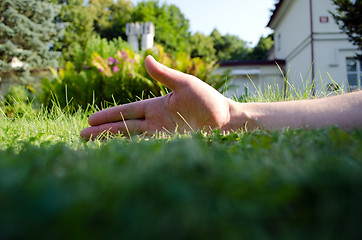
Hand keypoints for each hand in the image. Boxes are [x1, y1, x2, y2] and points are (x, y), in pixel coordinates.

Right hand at [80, 55, 233, 139]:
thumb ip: (164, 75)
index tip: (90, 119)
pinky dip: (132, 153)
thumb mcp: (185, 84)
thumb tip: (146, 58)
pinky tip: (118, 157)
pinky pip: (146, 150)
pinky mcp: (170, 147)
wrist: (227, 121)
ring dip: (112, 142)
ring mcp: (162, 136)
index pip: (127, 111)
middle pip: (124, 127)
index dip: (109, 115)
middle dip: (103, 131)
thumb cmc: (209, 101)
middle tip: (82, 135)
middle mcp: (156, 123)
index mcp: (157, 107)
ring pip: (132, 140)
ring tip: (92, 146)